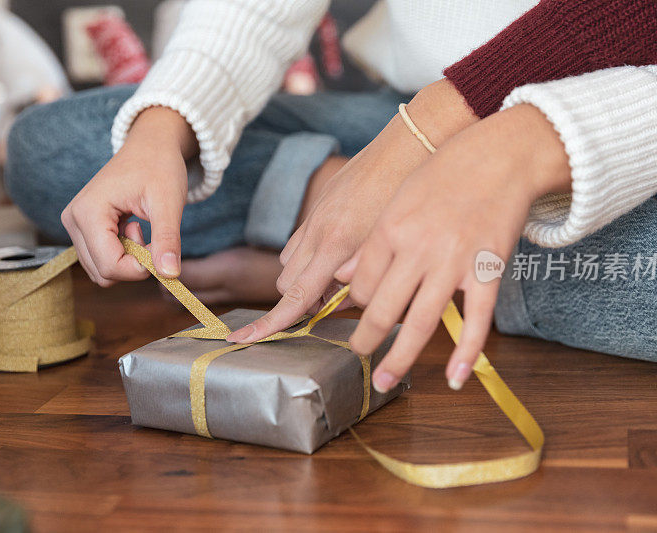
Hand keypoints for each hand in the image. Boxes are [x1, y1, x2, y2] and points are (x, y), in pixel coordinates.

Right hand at [61, 107, 196, 285]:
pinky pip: (101, 259)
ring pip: (101, 270)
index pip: (110, 266)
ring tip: (140, 227)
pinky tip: (132, 228)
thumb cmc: (159, 167)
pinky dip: (122, 254)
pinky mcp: (82, 228)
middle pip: (103, 272)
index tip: (160, 247)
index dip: (141, 267)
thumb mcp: (169, 202)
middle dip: (134, 263)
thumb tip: (170, 275)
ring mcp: (74, 225)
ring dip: (128, 260)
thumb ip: (167, 240)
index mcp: (88, 212)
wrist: (150, 146)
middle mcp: (73, 220)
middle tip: (150, 233)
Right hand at [228, 79, 476, 342]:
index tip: (244, 338)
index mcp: (336, 244)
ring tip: (338, 279)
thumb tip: (340, 303)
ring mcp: (315, 216)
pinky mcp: (319, 205)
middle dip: (300, 301)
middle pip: (287, 284)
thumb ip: (363, 277)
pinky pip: (298, 241)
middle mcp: (316, 231)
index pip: (296, 296)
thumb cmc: (410, 195)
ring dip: (304, 279)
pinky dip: (307, 257)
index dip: (272, 322)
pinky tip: (335, 255)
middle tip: (334, 303)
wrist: (411, 144)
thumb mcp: (392, 244)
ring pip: (289, 263)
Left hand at [336, 104, 570, 391]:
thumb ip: (376, 241)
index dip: (359, 303)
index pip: (363, 284)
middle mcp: (417, 249)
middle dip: (364, 339)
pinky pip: (476, 321)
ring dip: (399, 358)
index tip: (362, 312)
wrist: (501, 155)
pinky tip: (456, 378)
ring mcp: (453, 263)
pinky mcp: (488, 271)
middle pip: (381, 309)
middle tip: (358, 354)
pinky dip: (466, 353)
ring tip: (383, 380)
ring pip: (420, 323)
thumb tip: (348, 278)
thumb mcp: (399, 199)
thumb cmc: (445, 173)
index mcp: (390, 230)